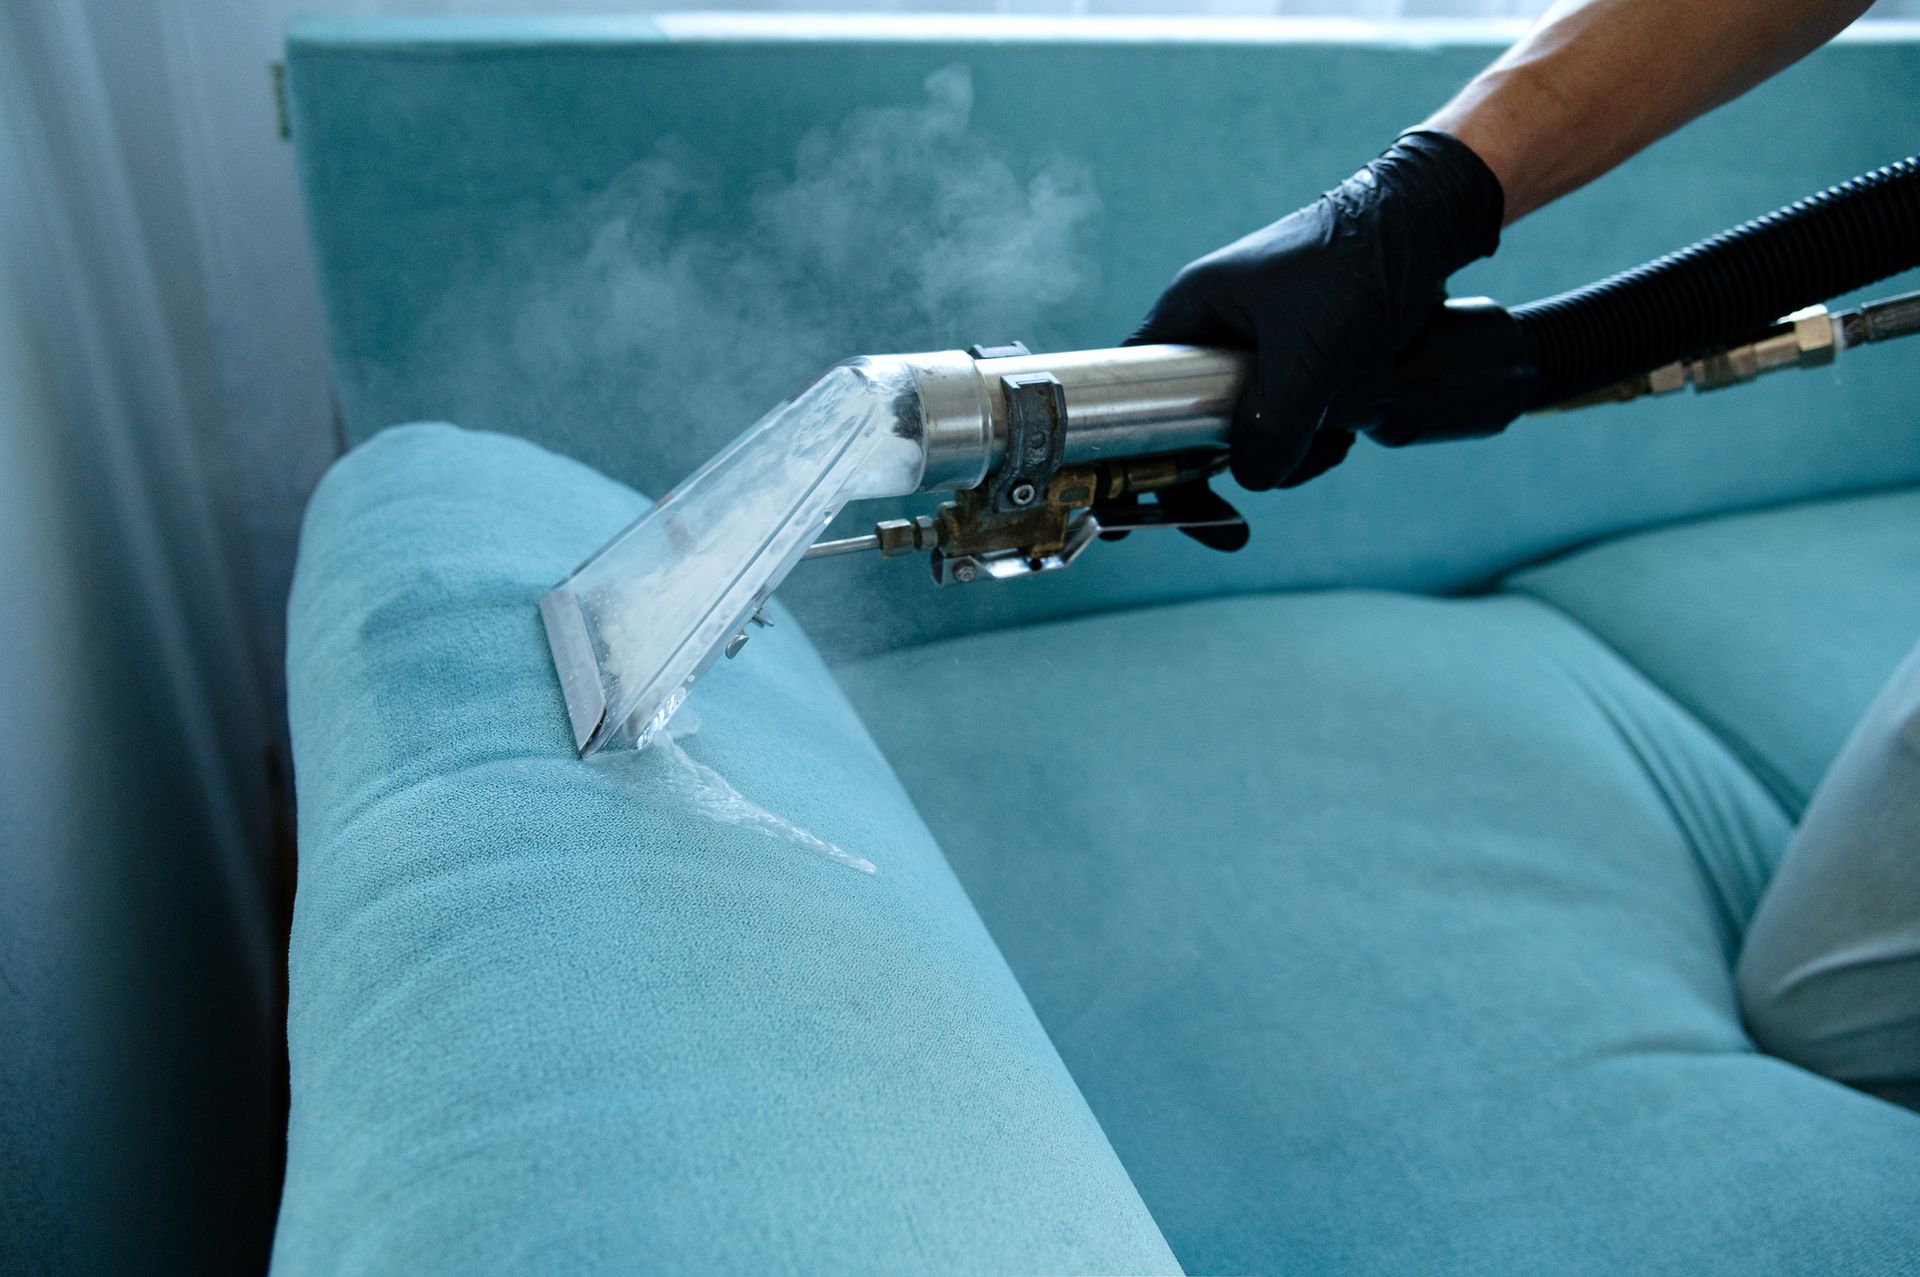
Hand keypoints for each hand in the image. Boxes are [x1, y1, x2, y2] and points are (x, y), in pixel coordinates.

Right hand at [1128, 131, 1504, 490]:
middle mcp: (1216, 329)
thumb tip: (1249, 478)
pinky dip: (1313, 436)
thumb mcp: (1309, 356)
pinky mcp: (1301, 356)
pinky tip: (1347, 430)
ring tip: (1333, 442)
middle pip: (1192, 422)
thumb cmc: (1356, 267)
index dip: (1134, 448)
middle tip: (1251, 507)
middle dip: (1230, 464)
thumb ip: (1271, 425)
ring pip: (1248, 428)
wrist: (1427, 225)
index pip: (1133, 388)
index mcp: (1192, 312)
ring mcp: (1259, 344)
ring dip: (1287, 452)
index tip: (1143, 504)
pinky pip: (1288, 417)